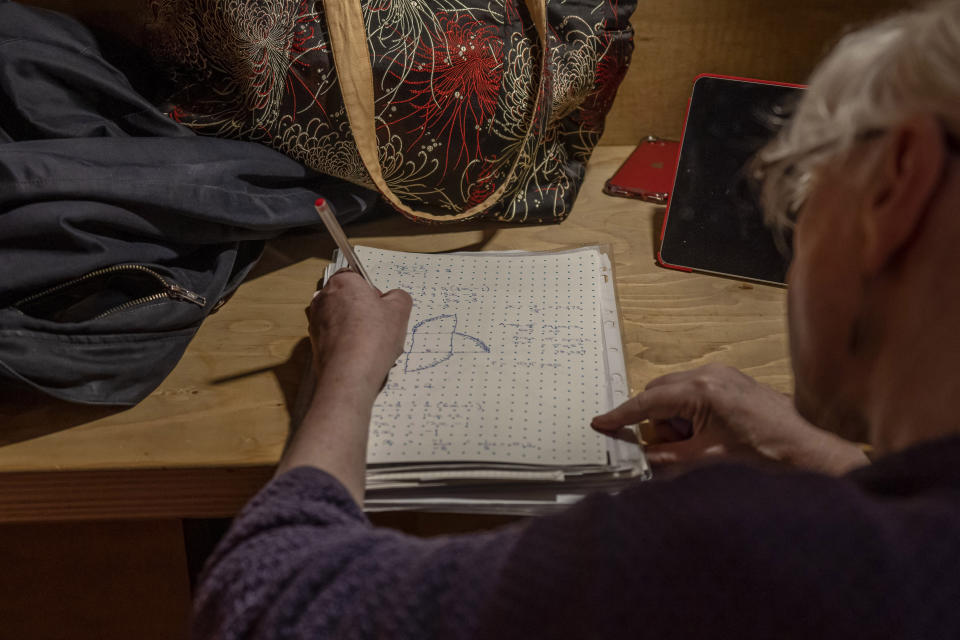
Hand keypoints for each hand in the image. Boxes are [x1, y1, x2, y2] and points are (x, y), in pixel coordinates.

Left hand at [307, 270, 411, 397]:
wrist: (350, 373)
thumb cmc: (373, 337)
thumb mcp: (400, 310)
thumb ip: (399, 297)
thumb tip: (394, 298)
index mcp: (342, 282)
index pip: (356, 277)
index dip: (372, 291)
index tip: (383, 306)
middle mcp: (323, 299)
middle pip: (347, 299)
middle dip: (363, 310)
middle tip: (381, 325)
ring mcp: (316, 322)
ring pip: (341, 319)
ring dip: (355, 328)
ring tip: (373, 344)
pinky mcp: (315, 344)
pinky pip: (335, 338)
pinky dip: (347, 344)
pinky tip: (361, 355)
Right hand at [591, 364, 868, 474]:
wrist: (810, 449)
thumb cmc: (767, 452)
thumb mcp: (708, 460)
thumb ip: (668, 456)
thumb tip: (644, 456)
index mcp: (701, 390)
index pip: (648, 402)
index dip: (622, 415)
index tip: (601, 423)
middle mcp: (709, 374)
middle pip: (659, 394)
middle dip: (655, 423)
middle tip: (663, 449)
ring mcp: (721, 375)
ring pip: (676, 394)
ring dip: (674, 421)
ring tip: (694, 447)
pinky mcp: (731, 382)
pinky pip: (695, 394)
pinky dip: (690, 415)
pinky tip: (705, 438)